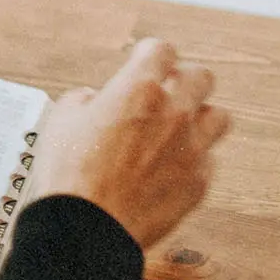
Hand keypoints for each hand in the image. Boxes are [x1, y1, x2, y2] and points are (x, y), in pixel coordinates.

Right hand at [28, 38, 231, 249]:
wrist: (86, 229)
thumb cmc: (71, 177)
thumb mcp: (60, 121)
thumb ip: (85, 101)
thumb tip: (94, 101)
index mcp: (138, 90)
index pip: (162, 50)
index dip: (151, 53)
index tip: (146, 59)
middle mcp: (173, 113)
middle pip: (201, 76)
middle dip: (183, 79)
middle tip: (167, 91)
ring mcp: (191, 149)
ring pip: (218, 116)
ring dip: (200, 117)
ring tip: (179, 128)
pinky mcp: (198, 182)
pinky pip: (208, 160)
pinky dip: (193, 159)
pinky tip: (172, 166)